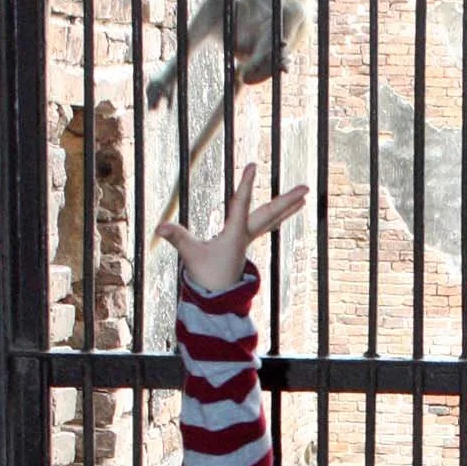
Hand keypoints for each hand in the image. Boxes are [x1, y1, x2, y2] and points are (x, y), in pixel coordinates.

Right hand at [157, 166, 308, 297]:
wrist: (217, 300)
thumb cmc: (205, 277)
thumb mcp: (190, 255)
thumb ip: (177, 238)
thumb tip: (159, 228)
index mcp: (234, 234)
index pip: (240, 204)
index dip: (245, 184)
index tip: (253, 165)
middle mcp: (246, 236)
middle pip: (270, 214)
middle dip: (287, 200)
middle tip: (307, 188)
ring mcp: (247, 240)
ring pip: (271, 220)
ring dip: (287, 208)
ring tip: (304, 199)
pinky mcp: (244, 245)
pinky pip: (265, 226)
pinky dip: (275, 218)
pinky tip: (281, 214)